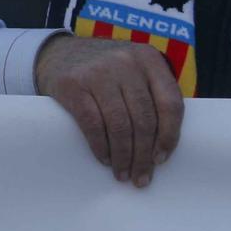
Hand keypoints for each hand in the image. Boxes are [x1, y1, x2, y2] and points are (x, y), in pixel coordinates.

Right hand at [34, 34, 183, 186]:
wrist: (60, 53)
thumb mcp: (135, 70)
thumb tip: (163, 147)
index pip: (170, 103)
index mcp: (149, 59)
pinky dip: (101, 147)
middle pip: (144, 119)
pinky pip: (93, 124)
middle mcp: (126, 62)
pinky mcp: (73, 84)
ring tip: (123, 174)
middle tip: (141, 177)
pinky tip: (105, 159)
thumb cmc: (107, 71)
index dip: (169, 136)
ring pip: (120, 125)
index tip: (161, 160)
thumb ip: (152, 94)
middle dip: (144, 155)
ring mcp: (98, 72)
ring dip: (124, 156)